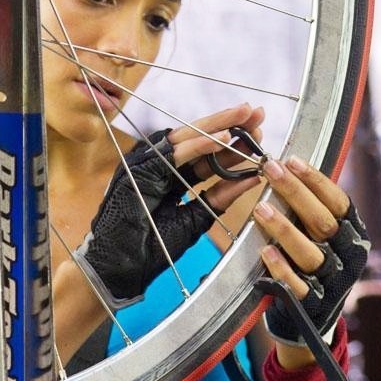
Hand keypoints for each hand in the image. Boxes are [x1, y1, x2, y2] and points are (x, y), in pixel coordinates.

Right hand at [73, 105, 264, 308]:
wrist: (122, 267)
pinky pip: (175, 152)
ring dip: (217, 126)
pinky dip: (200, 144)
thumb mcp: (194, 219)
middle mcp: (159, 165)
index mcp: (171, 177)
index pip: (205, 154)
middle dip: (228, 125)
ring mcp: (147, 164)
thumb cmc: (151, 248)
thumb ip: (218, 198)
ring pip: (187, 138)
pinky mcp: (140, 169)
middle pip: (197, 139)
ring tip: (245, 116)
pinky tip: (222, 137)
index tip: (258, 134)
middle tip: (258, 113)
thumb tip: (250, 177)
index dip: (231, 144)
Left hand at [253, 156, 369, 347]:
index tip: (291, 160)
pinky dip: (281, 268)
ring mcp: (332, 281)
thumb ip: (310, 207)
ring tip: (260, 209)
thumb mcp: (319, 233)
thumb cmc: (312, 259)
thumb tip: (285, 166)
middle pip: (323, 221)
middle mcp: (347, 255)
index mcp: (352, 232)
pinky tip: (264, 251)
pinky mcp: (314, 304)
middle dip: (295, 193)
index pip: (338, 202)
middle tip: (269, 170)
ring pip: (310, 252)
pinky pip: (297, 285)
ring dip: (284, 229)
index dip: (316, 180)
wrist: (314, 314)